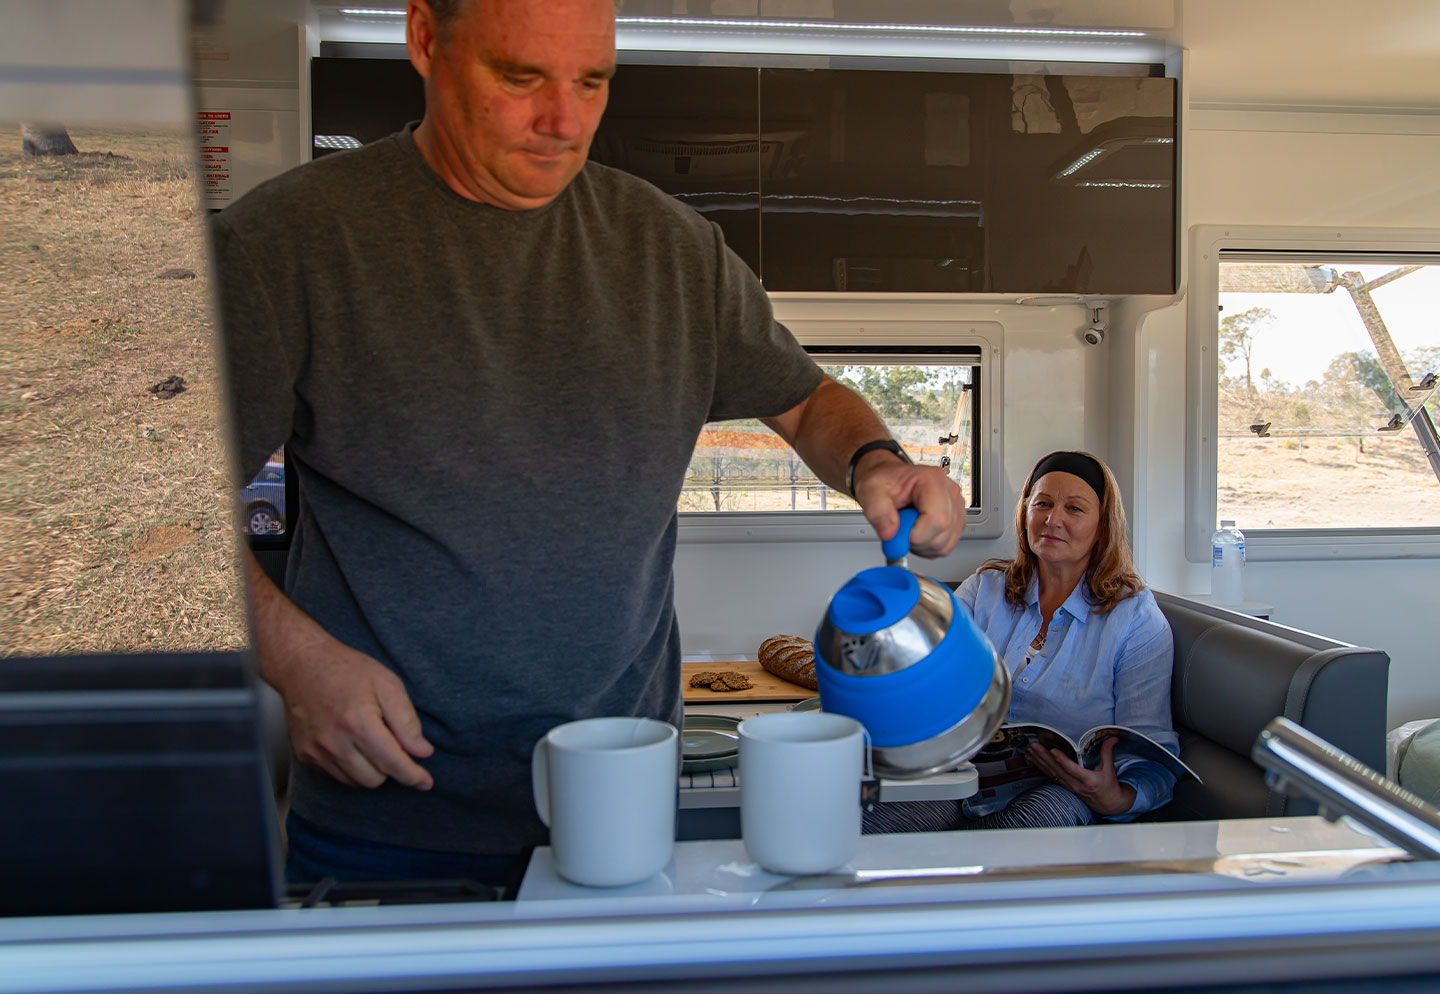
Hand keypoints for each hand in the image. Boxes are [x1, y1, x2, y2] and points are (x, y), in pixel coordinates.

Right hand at [272, 636, 435, 791]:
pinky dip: (351, 767)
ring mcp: (316, 751)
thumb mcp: (388, 685)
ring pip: (356, 782)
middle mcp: (334, 742)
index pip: (392, 763)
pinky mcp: (305, 755)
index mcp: (358, 723)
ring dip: (370, 769)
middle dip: (390, 767)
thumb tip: (422, 751)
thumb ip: (407, 721)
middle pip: (375, 779)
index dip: (412, 776)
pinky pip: (337, 776)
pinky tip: (352, 744)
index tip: (426, 782)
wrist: (302, 665)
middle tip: (391, 743)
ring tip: (370, 740)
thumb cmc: (348, 670)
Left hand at [853, 455, 966, 557]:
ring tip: (907, 528)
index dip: (916, 536)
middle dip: (916, 542)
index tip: (898, 533)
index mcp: (932, 480)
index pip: (937, 519)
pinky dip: (927, 547)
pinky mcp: (955, 522)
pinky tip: (916, 533)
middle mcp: (949, 493)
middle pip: (943, 534)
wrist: (890, 481)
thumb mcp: (871, 489)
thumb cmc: (885, 482)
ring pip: (944, 545)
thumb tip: (890, 533)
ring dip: (921, 546)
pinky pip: (944, 547)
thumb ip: (877, 510)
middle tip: (899, 528)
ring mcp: (955, 508)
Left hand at [1027, 737, 1135, 816]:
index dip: (1062, 760)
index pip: (1072, 769)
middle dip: (1044, 757)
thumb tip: (1112, 738)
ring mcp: (1068, 786)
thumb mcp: (1109, 769)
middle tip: (1034, 745)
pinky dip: (1041, 767)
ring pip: (1051, 773)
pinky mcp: (1065, 786)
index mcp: (1088, 780)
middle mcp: (1076, 785)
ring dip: (1039, 760)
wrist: (1108, 804)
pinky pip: (1051, 776)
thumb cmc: (1109, 786)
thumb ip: (1107, 752)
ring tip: (1030, 749)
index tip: (1053, 750)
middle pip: (1057, 770)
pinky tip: (1033, 759)